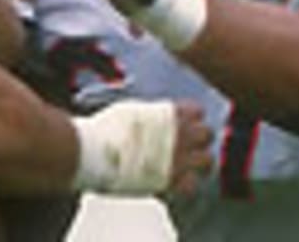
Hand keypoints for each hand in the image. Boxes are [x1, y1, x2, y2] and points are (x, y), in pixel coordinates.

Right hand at [71, 100, 212, 195]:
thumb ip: (150, 114)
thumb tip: (152, 115)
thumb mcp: (130, 110)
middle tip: (186, 148)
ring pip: (207, 161)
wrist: (91, 150)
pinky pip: (192, 186)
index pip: (197, 111)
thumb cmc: (103, 129)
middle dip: (199, 141)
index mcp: (169, 113)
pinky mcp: (169, 180)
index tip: (183, 126)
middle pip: (207, 134)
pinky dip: (185, 187)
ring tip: (185, 168)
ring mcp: (177, 157)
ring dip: (198, 164)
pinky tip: (174, 185)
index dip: (191, 119)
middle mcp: (178, 133)